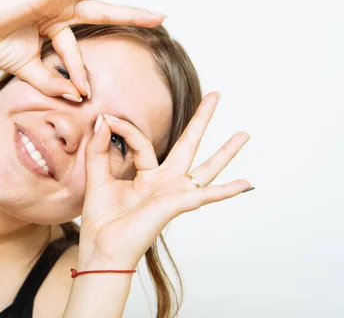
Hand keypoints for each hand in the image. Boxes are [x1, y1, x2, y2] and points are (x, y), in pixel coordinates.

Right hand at [0, 0, 164, 100]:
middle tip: (160, 17)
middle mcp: (58, 10)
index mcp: (55, 28)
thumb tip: (76, 96)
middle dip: (131, 14)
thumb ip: (52, 82)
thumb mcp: (29, 70)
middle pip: (102, 10)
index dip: (79, 74)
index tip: (83, 94)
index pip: (77, 53)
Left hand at [78, 92, 252, 268]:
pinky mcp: (176, 204)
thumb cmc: (101, 220)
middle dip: (202, 120)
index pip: (142, 142)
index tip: (106, 118)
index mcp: (146, 176)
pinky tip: (247, 184)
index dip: (124, 128)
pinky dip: (226, 190)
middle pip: (188, 145)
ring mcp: (173, 193)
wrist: (101, 249)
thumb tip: (104, 119)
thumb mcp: (97, 177)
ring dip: (225, 151)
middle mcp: (164, 182)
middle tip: (216, 95)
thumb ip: (99, 149)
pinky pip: (204, 195)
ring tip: (244, 134)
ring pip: (205, 168)